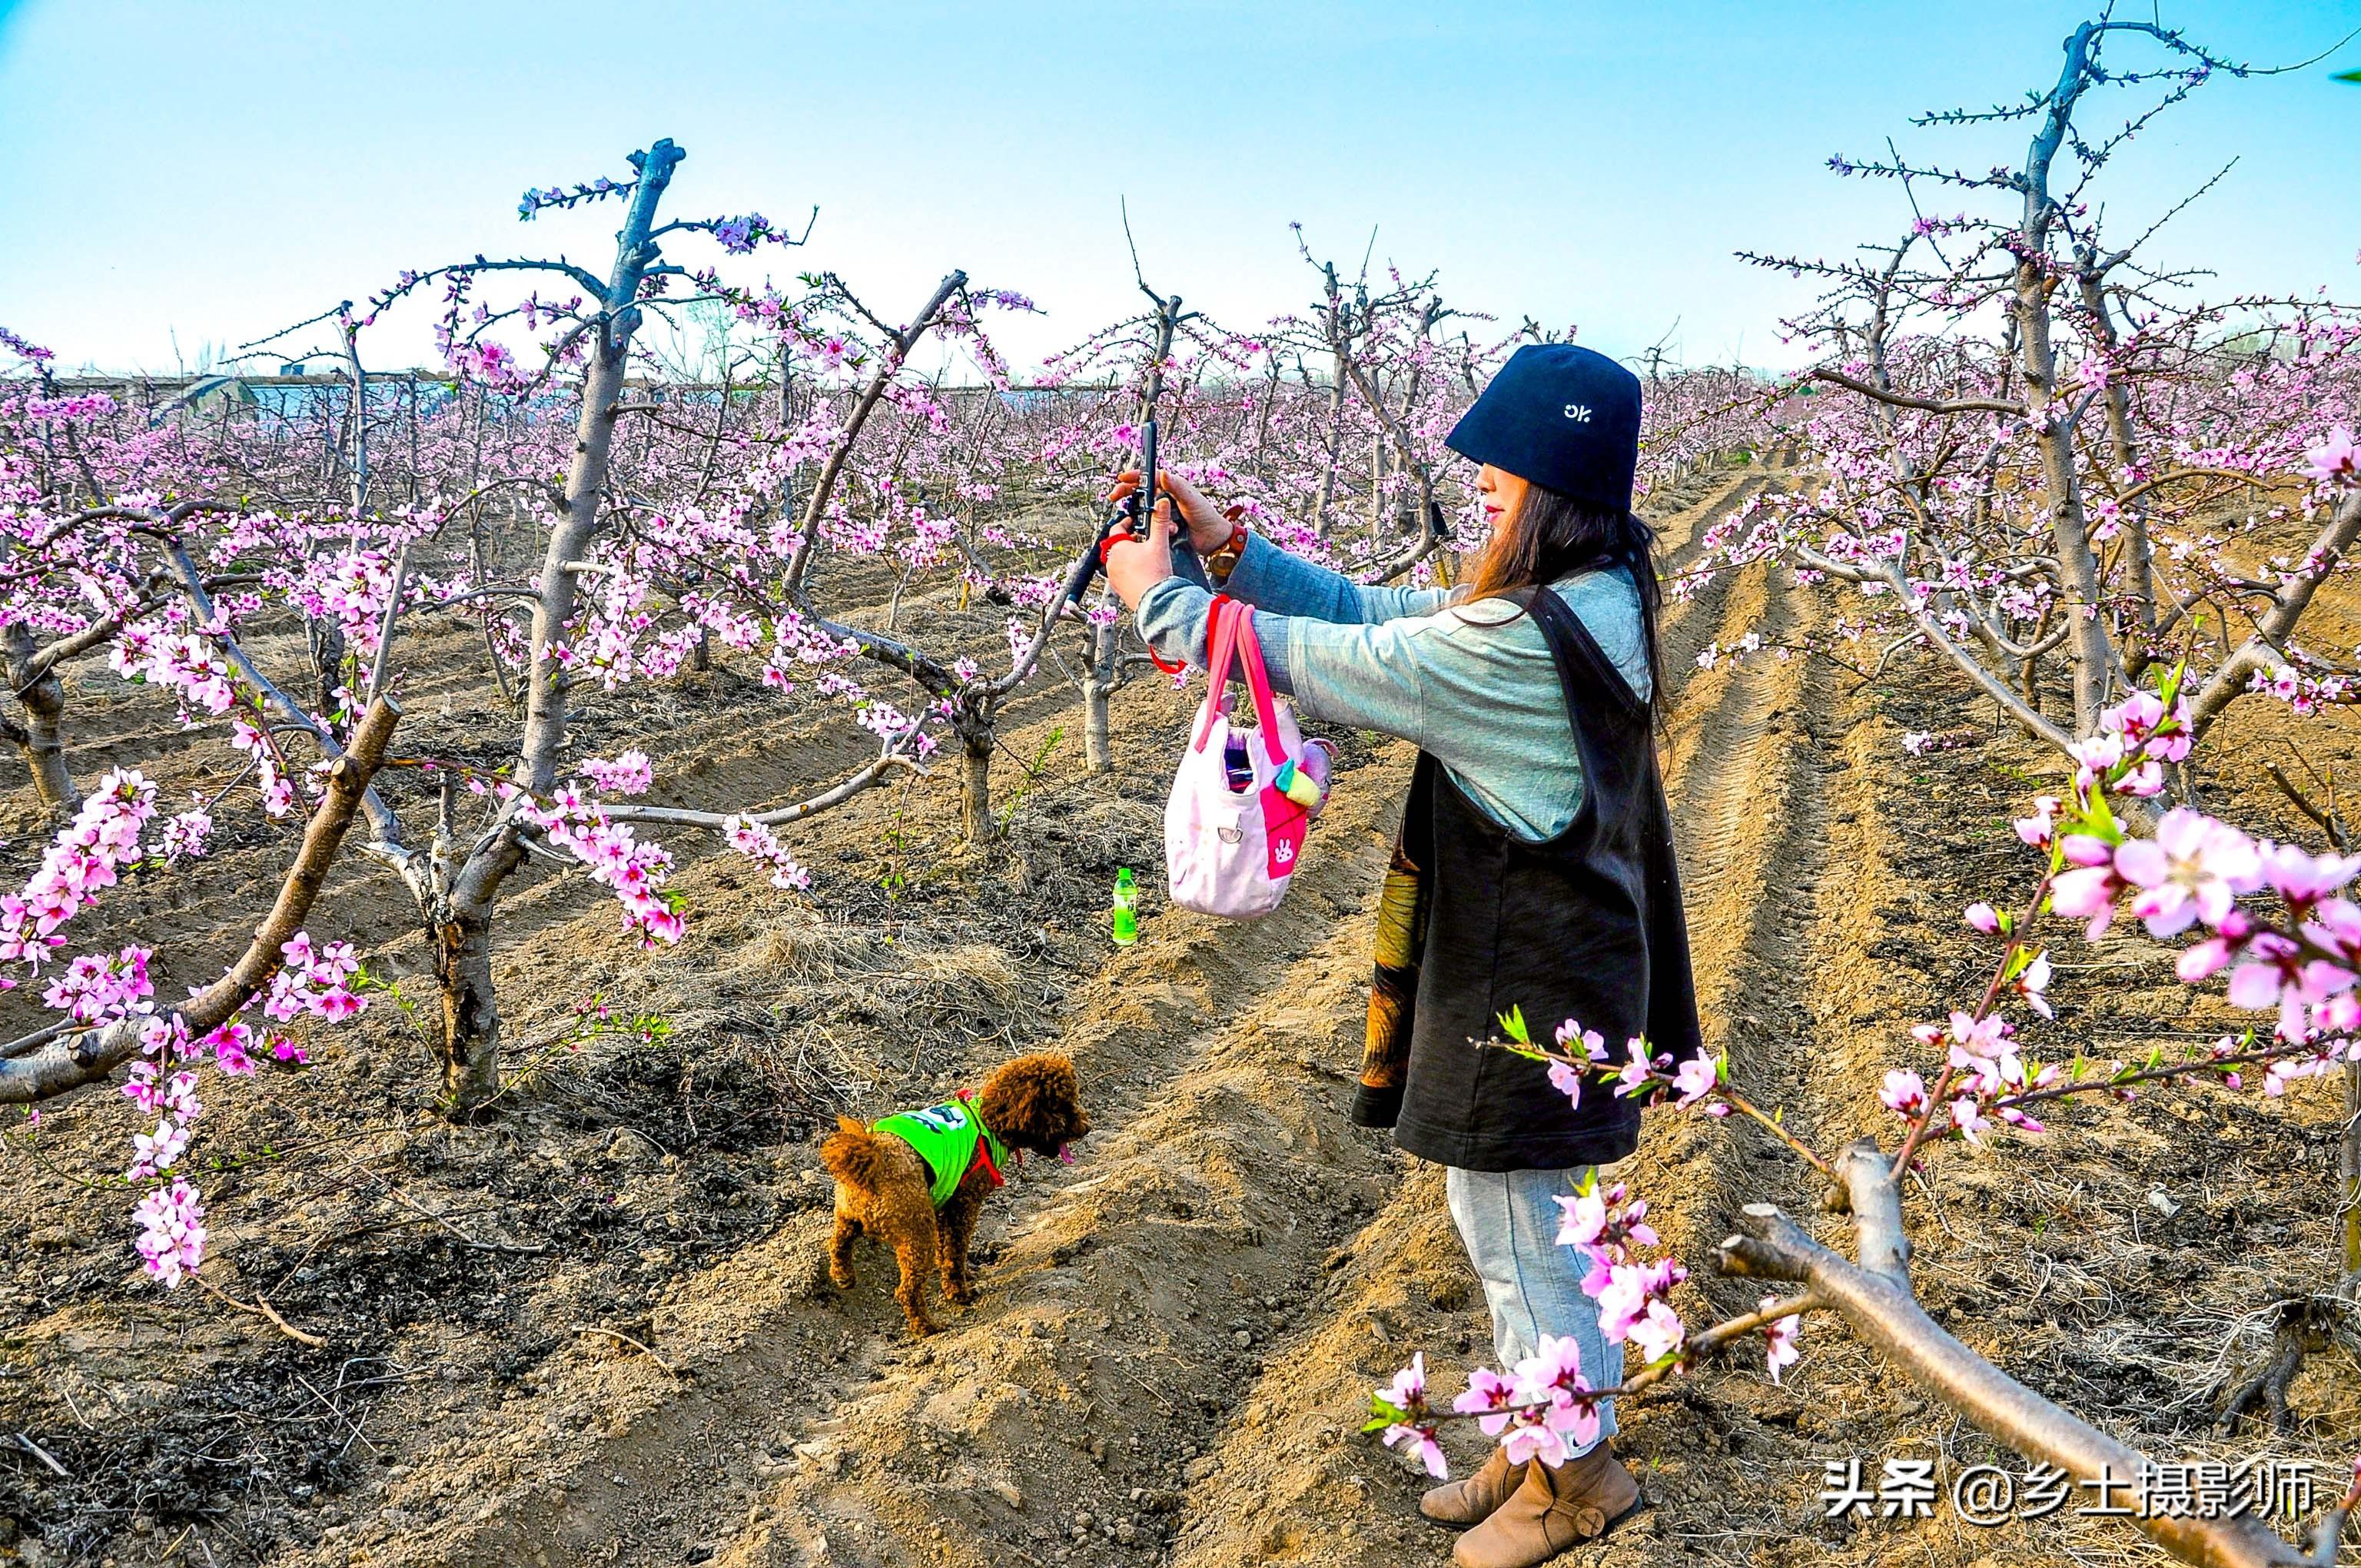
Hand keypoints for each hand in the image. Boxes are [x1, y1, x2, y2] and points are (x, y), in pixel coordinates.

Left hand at [1104, 496, 1176, 610]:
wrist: (1156, 603)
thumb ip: (1160, 521)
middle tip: (1143, 540)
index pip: (1117, 528)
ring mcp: (1113, 576)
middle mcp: (1112, 562)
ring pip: (1119, 560)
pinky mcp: (1118, 588)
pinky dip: (1129, 570)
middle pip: (1118, 545)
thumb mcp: (1159, 543)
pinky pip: (1121, 574)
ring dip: (1129, 556)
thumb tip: (1161, 503)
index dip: (1126, 523)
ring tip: (1144, 557)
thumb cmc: (1155, 575)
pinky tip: (1143, 572)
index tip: (1133, 522)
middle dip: (1130, 541)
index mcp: (1118, 548)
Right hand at [1108, 469, 1236, 555]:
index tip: (1122, 478)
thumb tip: (1163, 473)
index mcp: (1172, 487)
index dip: (1134, 476)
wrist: (1213, 540)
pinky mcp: (1162, 526)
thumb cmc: (1207, 516)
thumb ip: (1177, 487)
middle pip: (1141, 491)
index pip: (1149, 477)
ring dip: (1139, 514)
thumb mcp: (1191, 499)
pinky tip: (1162, 530)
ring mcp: (1163, 512)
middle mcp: (1166, 498)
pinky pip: (1149, 525)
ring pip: (1143, 509)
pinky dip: (1150, 528)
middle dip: (1127, 492)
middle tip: (1115, 496)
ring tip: (1138, 519)